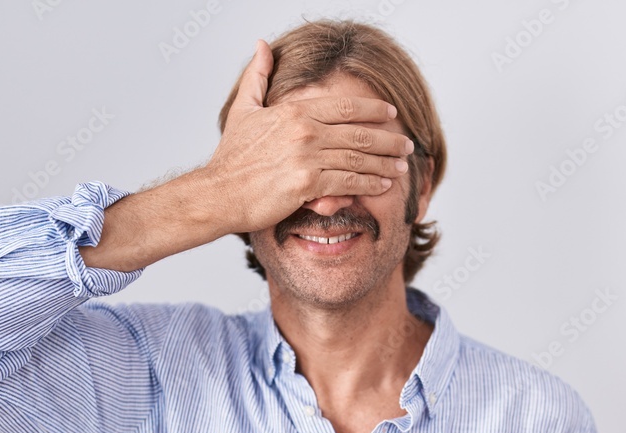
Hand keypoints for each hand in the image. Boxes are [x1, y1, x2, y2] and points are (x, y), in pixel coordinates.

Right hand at [204, 39, 414, 233]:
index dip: (372, 109)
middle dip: (388, 139)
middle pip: (359, 133)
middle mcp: (305, 132)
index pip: (344, 106)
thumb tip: (263, 45)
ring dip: (384, 163)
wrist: (219, 193)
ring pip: (358, 159)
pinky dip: (369, 184)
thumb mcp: (244, 108)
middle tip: (406, 144)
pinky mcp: (308, 186)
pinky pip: (348, 183)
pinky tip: (383, 184)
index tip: (391, 113)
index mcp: (295, 111)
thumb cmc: (231, 157)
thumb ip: (258, 75)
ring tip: (400, 166)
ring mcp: (307, 159)